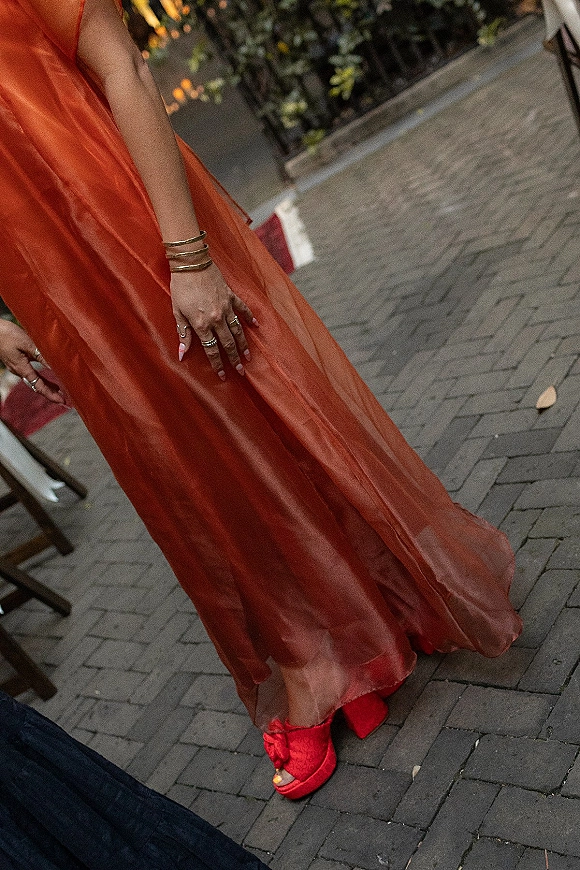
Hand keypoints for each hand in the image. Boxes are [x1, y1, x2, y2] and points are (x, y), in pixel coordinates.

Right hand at [0, 320, 65, 404]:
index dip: (51, 395)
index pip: (39, 386)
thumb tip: (56, 367)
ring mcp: (17, 366)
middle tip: (64, 399)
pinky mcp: (16, 360)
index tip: (62, 402)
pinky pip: (31, 371)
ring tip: (59, 389)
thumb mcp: (27, 343)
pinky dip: (41, 375)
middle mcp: (19, 370)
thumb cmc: (6, 334)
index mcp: (21, 368)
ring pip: (34, 379)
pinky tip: (48, 371)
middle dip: (51, 393)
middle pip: (37, 386)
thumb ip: (41, 355)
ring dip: (47, 385)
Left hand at [171, 264, 255, 380]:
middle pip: (227, 344)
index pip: (211, 350)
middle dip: (234, 359)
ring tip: (248, 356)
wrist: (191, 263)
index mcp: (202, 324)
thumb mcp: (177, 312)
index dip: (217, 364)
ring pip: (237, 330)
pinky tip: (255, 326)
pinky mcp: (231, 296)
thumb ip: (183, 333)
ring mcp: (226, 307)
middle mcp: (216, 319)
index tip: (223, 375)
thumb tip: (182, 353)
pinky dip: (249, 318)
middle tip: (241, 371)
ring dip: (243, 345)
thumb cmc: (181, 287)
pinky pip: (243, 309)